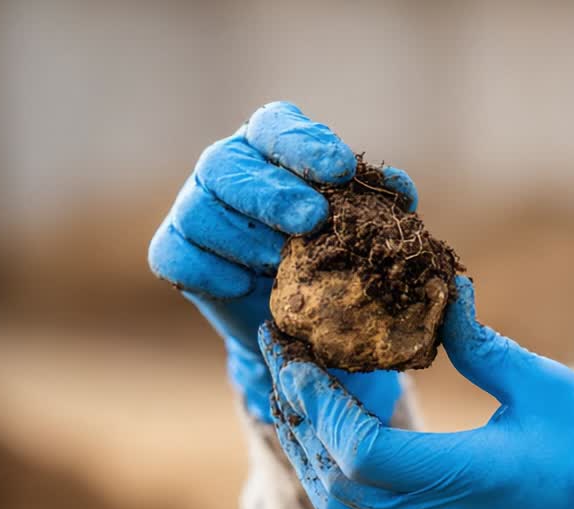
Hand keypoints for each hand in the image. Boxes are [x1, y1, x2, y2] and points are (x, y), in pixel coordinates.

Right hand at [148, 101, 411, 421]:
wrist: (298, 318)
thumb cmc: (334, 254)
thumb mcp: (362, 228)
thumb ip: (377, 203)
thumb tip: (400, 190)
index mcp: (270, 144)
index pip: (276, 126)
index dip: (304, 145)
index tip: (339, 169)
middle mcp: (226, 167)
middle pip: (229, 165)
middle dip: (273, 193)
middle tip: (312, 220)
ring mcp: (193, 207)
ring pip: (200, 212)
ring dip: (245, 238)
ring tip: (281, 264)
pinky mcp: (172, 251)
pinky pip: (177, 256)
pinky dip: (210, 271)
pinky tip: (243, 285)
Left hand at [259, 277, 573, 508]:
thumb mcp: (545, 386)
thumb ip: (482, 346)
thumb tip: (444, 292)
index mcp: (464, 480)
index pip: (361, 450)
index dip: (320, 403)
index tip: (298, 354)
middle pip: (335, 482)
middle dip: (300, 419)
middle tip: (283, 360)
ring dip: (310, 453)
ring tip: (299, 397)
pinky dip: (333, 481)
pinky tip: (333, 441)